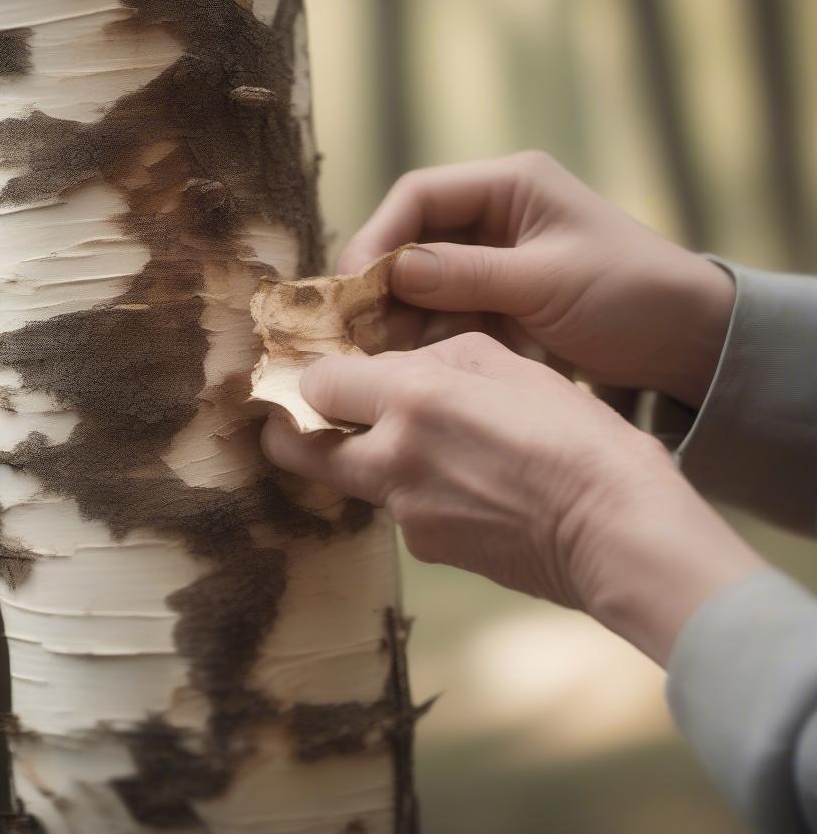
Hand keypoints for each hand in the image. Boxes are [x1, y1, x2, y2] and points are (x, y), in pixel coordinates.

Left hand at [262, 334, 763, 663]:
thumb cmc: (577, 438)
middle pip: (297, 448)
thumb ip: (438, 358)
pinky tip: (466, 483)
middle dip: (291, 430)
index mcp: (411, 400)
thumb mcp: (510, 365)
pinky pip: (400, 510)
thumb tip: (398, 367)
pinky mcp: (428, 551)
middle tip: (307, 415)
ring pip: (354, 479)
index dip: (320, 374)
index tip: (330, 371)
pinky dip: (413, 491)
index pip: (317, 384)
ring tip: (423, 445)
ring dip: (366, 458)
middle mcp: (392, 460)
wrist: (617, 534)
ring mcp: (405, 514)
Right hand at [340, 152, 734, 408]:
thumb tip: (390, 272)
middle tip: (357, 331)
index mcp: (510, 185)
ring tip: (382, 356)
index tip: (352, 284)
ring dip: (403, 316)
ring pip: (424, 280)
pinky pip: (447, 310)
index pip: (420, 195)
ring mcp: (496, 259)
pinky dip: (430, 335)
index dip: (378, 234)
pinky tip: (416, 363)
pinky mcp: (500, 299)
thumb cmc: (632, 295)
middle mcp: (495, 215)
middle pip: (414, 238)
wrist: (688, 342)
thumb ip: (467, 275)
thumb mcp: (547, 282)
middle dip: (384, 284)